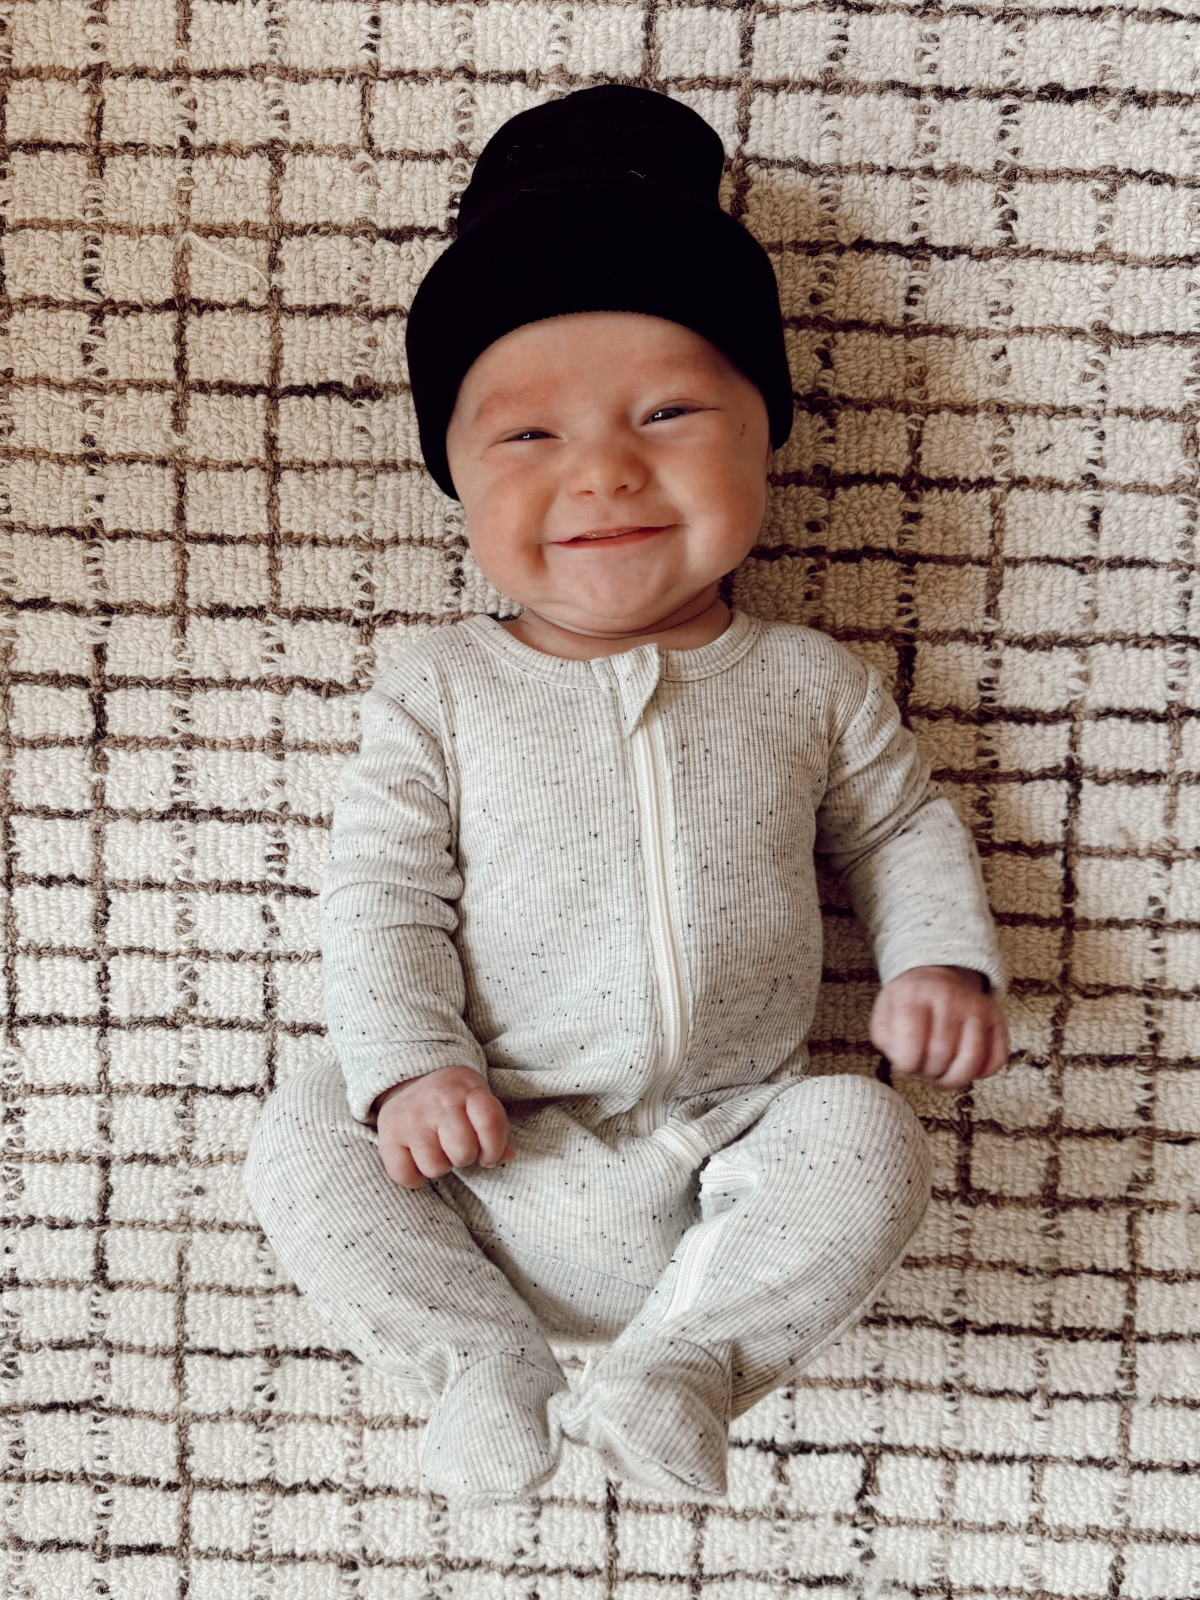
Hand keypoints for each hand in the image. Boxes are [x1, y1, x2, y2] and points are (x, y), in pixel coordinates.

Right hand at [374, 1065, 514, 1188]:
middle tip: (457, 1147)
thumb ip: (495, 1128)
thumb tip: (508, 1156)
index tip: (488, 1154)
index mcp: (466, 1090)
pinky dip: (413, 1177)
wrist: (409, 1078)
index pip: (490, 1122)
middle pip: (463, 1151)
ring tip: (437, 1150)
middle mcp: (437, 1102)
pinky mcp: (388, 1135)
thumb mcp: (478, 1101)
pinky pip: (404, 1175)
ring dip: (440, 1166)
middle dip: (465, 1157)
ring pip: (435, 1167)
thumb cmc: (453, 1099)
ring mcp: (410, 1119)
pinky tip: (417, 1160)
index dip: (494, 1147)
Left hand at [870, 965, 1007, 1090]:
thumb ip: (887, 1040)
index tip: (906, 1065)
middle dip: (929, 1073)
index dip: (907, 1065)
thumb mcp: (884, 1015)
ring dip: (954, 1079)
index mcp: (914, 994)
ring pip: (971, 1059)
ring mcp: (976, 1006)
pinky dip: (981, 1074)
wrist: (937, 978)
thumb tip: (906, 1062)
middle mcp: (949, 996)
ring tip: (942, 1076)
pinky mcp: (996, 1018)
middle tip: (924, 1069)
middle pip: (941, 1054)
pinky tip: (963, 1068)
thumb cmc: (908, 1004)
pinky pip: (996, 1059)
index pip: (911, 1040)